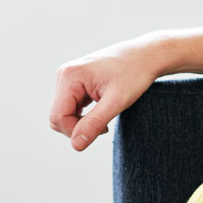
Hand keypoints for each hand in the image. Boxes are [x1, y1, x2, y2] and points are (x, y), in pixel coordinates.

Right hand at [49, 39, 163, 150]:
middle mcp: (64, 74)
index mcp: (70, 76)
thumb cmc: (134, 74)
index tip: (102, 130)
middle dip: (77, 128)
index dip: (75, 132)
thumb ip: (94, 124)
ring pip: (63, 113)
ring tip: (105, 115)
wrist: (145, 56)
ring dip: (81, 122)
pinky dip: (83, 115)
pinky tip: (101, 110)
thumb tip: (76, 146)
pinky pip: (70, 107)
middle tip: (104, 126)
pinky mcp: (74, 82)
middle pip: (57, 116)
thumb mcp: (116, 102)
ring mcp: (68, 77)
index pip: (58, 117)